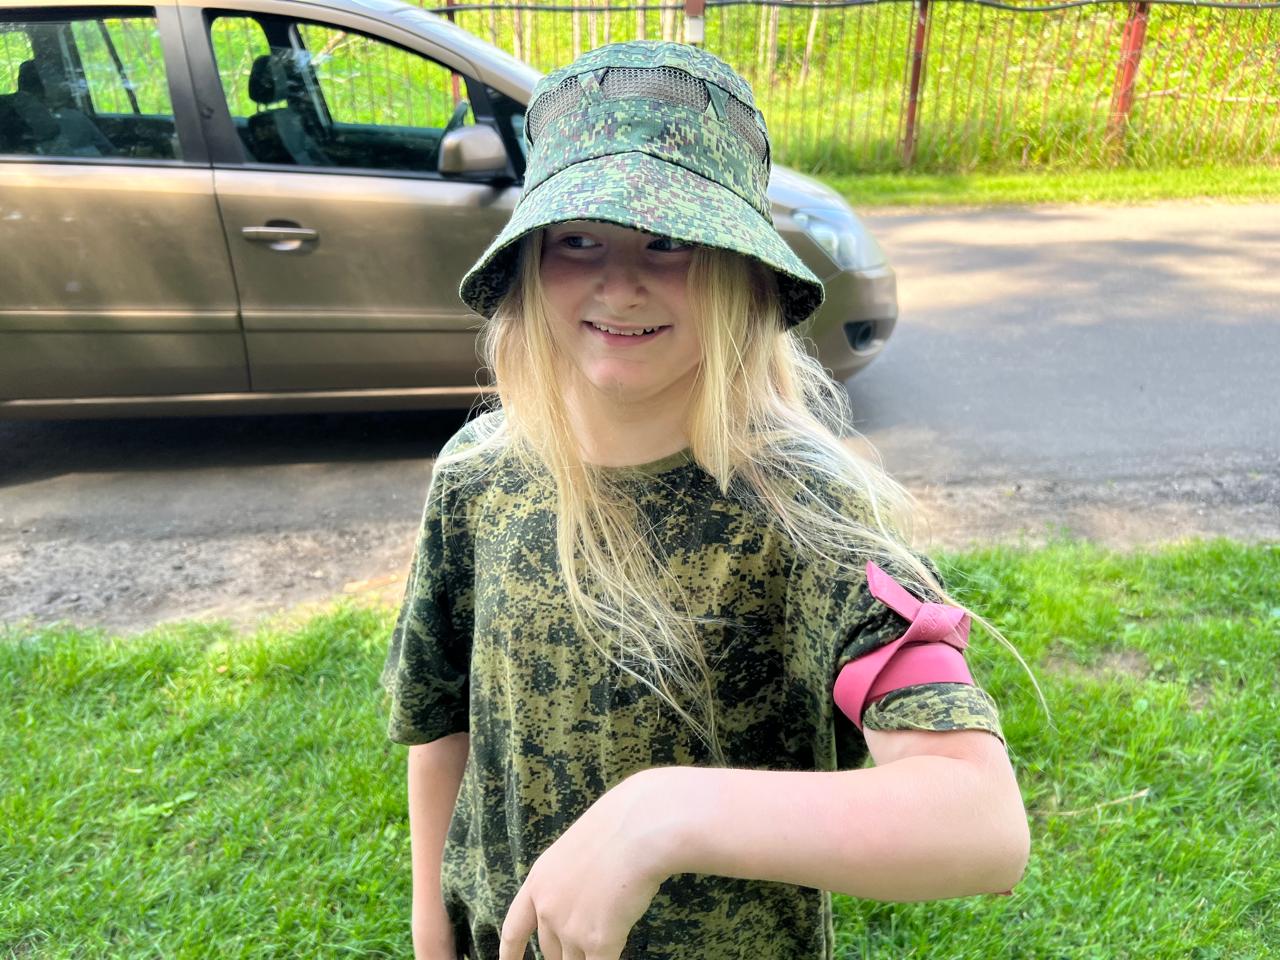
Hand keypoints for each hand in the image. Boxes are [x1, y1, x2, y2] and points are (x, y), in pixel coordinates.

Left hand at [498, 770, 673, 959]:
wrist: (637, 829)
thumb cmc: (617, 826)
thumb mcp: (576, 848)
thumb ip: (570, 879)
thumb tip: (582, 899)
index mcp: (539, 882)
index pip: (515, 928)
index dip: (510, 951)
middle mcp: (547, 908)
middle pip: (551, 950)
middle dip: (567, 951)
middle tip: (589, 937)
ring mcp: (570, 928)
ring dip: (589, 956)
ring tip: (609, 933)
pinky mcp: (598, 942)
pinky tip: (616, 947)